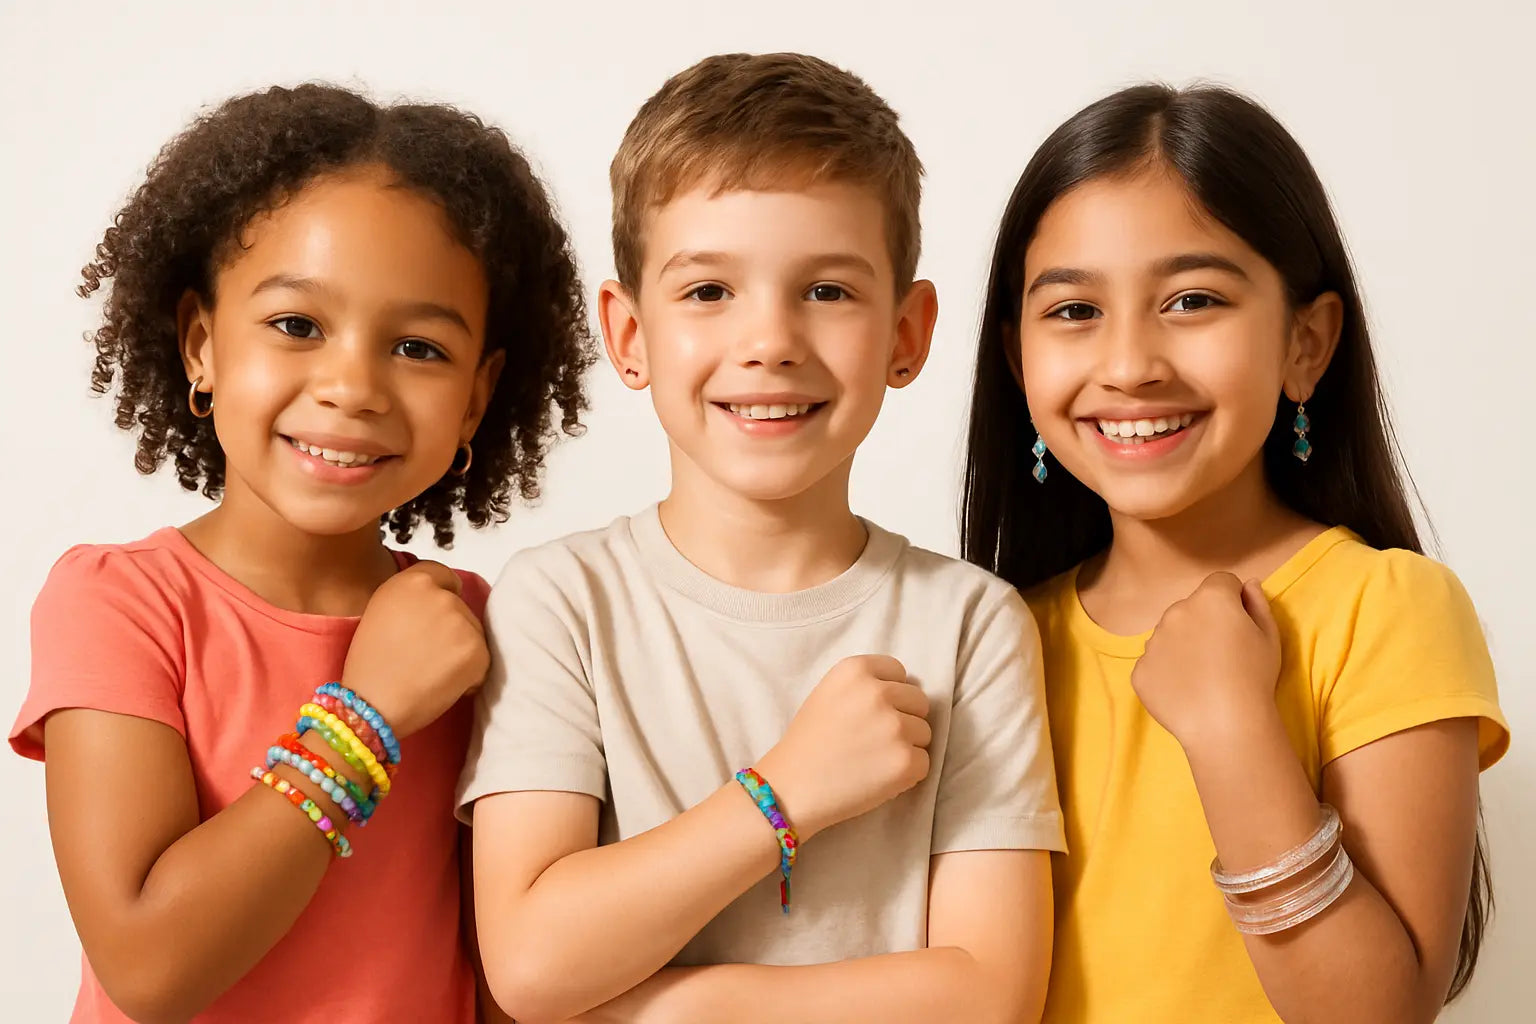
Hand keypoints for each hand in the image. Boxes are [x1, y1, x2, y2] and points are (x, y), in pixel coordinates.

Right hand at [341, 561, 488, 737]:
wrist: (372, 705)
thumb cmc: (369, 664)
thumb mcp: (381, 613)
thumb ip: (411, 599)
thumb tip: (439, 599)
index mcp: (412, 581)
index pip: (444, 576)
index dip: (440, 597)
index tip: (430, 619)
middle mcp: (441, 595)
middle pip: (460, 607)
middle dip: (450, 629)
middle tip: (424, 655)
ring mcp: (462, 622)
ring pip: (472, 634)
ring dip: (460, 652)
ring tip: (430, 673)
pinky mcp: (477, 650)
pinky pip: (482, 661)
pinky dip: (470, 676)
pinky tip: (443, 686)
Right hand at [756, 655, 931, 839]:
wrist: (790, 789)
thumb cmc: (807, 744)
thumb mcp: (828, 694)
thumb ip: (864, 686)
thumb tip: (905, 694)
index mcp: (855, 670)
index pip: (899, 672)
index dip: (890, 694)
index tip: (873, 714)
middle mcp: (878, 692)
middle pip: (919, 701)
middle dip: (904, 719)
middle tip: (874, 741)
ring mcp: (894, 726)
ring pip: (925, 733)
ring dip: (906, 747)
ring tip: (872, 760)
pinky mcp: (905, 760)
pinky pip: (924, 763)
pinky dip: (907, 774)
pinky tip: (878, 778)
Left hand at [1131, 573, 1281, 748]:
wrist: (1225, 724)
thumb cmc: (1255, 678)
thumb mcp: (1269, 637)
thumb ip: (1257, 603)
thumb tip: (1247, 584)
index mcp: (1211, 598)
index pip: (1221, 582)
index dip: (1233, 601)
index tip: (1240, 626)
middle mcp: (1176, 612)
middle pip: (1191, 608)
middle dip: (1204, 622)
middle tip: (1221, 656)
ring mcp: (1153, 641)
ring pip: (1169, 634)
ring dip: (1182, 645)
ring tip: (1203, 677)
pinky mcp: (1140, 669)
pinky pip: (1154, 663)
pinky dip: (1167, 673)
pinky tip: (1186, 692)